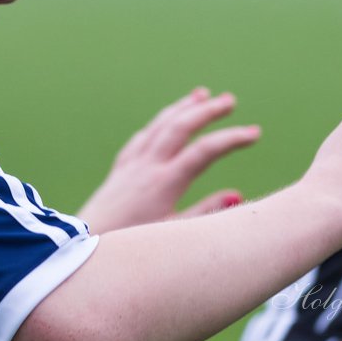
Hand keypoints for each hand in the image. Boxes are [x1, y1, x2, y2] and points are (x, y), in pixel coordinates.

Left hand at [78, 88, 260, 232]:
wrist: (86, 245)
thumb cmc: (132, 244)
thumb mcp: (172, 233)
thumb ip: (205, 213)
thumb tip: (237, 195)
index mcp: (164, 183)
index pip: (204, 151)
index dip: (231, 139)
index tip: (255, 133)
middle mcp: (147, 167)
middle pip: (180, 127)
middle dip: (207, 111)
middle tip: (231, 101)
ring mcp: (131, 164)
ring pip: (159, 126)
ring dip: (182, 108)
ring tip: (202, 95)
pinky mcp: (120, 169)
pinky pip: (142, 137)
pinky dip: (159, 124)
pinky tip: (166, 122)